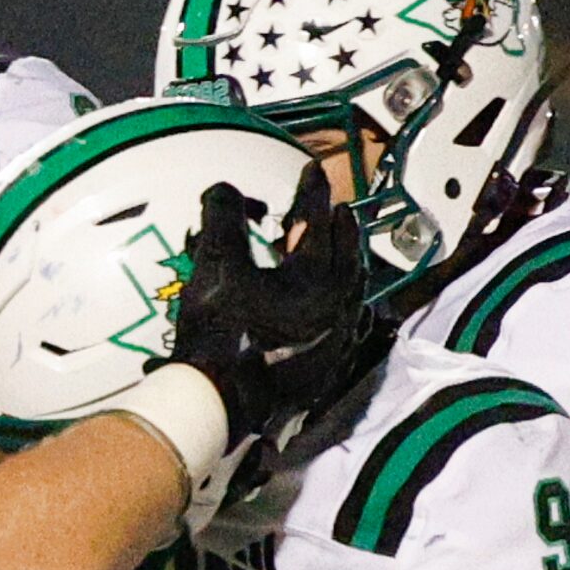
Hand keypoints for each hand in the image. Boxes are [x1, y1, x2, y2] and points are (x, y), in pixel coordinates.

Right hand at [160, 173, 368, 443]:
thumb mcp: (215, 264)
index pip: (316, 220)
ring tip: (342, 248)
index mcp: (315, 275)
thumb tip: (227, 190)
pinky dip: (347, 302)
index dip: (310, 192)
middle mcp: (336, 303)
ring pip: (353, 289)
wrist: (221, 398)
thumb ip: (224, 218)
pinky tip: (340, 304)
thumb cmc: (220, 330)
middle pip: (347, 254)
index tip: (311, 171)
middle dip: (340, 226)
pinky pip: (350, 324)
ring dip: (348, 262)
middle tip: (336, 208)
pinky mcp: (330, 365)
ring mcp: (337, 337)